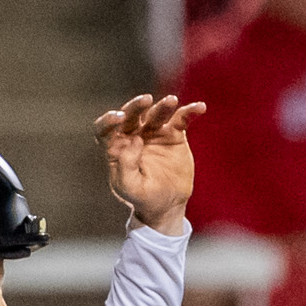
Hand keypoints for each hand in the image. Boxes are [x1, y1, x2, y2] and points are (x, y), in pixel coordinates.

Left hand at [95, 94, 195, 232]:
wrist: (167, 205)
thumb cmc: (142, 197)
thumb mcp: (129, 187)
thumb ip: (125, 165)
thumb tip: (135, 139)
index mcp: (115, 146)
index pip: (105, 128)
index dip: (108, 120)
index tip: (118, 118)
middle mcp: (132, 135)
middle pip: (130, 114)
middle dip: (136, 105)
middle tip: (146, 100)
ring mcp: (153, 132)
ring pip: (156, 114)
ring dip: (163, 106)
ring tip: (171, 101)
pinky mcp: (173, 135)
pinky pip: (181, 120)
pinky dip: (190, 112)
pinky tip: (200, 107)